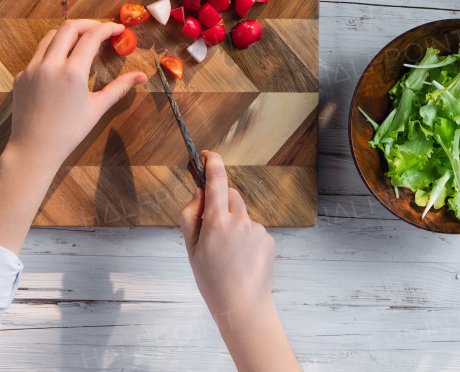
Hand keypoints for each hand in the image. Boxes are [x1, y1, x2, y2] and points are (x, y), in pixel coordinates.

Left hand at [0, 19, 147, 254]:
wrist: (34, 149)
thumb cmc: (68, 133)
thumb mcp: (97, 109)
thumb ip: (119, 88)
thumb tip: (142, 76)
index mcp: (72, 72)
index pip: (92, 36)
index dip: (107, 28)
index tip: (118, 29)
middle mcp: (50, 64)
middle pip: (69, 27)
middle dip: (88, 24)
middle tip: (101, 31)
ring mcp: (32, 68)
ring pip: (50, 37)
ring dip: (68, 34)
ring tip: (82, 44)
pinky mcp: (21, 76)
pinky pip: (38, 55)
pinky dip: (52, 52)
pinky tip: (62, 66)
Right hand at [180, 151, 298, 371]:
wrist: (242, 305)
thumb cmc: (211, 279)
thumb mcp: (190, 248)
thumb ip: (190, 215)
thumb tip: (199, 193)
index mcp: (217, 221)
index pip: (217, 181)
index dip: (213, 162)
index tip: (208, 155)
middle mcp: (239, 220)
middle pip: (231, 195)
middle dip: (222, 202)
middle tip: (212, 227)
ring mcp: (257, 229)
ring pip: (242, 214)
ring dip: (234, 222)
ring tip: (228, 252)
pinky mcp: (269, 239)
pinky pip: (254, 229)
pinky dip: (246, 237)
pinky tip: (242, 258)